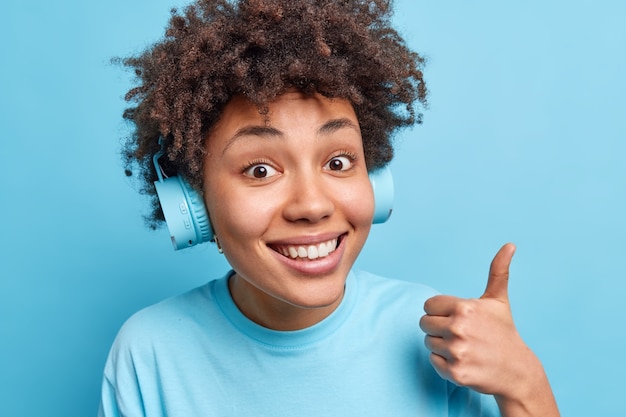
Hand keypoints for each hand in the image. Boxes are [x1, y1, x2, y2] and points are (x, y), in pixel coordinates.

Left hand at [419, 243, 529, 395]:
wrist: (517, 371)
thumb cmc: (504, 333)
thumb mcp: (498, 301)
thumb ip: (498, 272)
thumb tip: (509, 245)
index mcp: (464, 307)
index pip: (428, 305)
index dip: (439, 312)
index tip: (456, 318)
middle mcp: (458, 328)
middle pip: (424, 323)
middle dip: (438, 328)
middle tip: (460, 335)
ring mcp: (456, 351)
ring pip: (428, 342)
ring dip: (441, 346)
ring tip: (464, 348)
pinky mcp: (454, 372)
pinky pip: (433, 361)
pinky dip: (443, 363)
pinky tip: (463, 362)